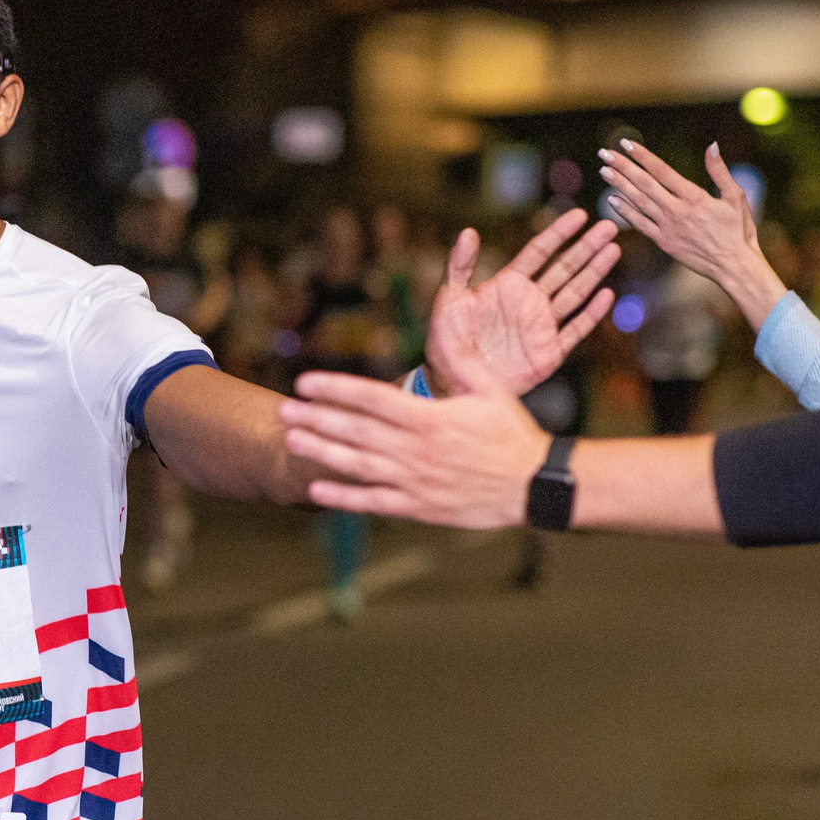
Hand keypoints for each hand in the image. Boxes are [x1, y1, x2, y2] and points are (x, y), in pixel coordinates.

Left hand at [278, 364, 548, 527]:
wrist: (535, 485)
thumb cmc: (512, 432)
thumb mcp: (491, 388)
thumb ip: (460, 355)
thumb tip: (446, 312)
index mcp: (430, 417)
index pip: (372, 398)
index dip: (335, 389)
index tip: (306, 382)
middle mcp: (417, 449)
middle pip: (356, 431)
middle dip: (317, 419)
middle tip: (284, 410)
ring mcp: (415, 481)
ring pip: (358, 465)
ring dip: (322, 453)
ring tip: (292, 441)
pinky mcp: (419, 507)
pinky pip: (374, 501)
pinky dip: (344, 497)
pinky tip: (316, 490)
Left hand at [424, 210, 618, 396]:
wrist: (453, 381)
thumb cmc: (447, 339)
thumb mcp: (450, 299)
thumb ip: (459, 266)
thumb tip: (468, 232)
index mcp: (508, 285)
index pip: (539, 252)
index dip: (559, 233)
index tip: (580, 215)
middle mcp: (529, 301)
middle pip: (564, 268)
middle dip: (586, 247)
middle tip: (608, 226)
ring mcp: (541, 325)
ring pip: (575, 292)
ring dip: (594, 272)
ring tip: (612, 249)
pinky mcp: (549, 351)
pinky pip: (575, 329)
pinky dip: (591, 313)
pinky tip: (606, 294)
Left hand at [597, 140, 785, 325]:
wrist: (734, 266)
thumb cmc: (738, 230)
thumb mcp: (735, 197)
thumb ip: (720, 171)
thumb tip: (712, 145)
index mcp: (694, 197)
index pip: (662, 171)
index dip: (642, 156)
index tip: (626, 143)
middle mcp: (677, 211)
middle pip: (644, 184)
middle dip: (623, 167)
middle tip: (604, 153)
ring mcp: (667, 227)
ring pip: (638, 202)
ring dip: (619, 185)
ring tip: (603, 170)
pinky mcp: (663, 242)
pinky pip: (640, 224)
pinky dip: (625, 211)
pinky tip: (611, 199)